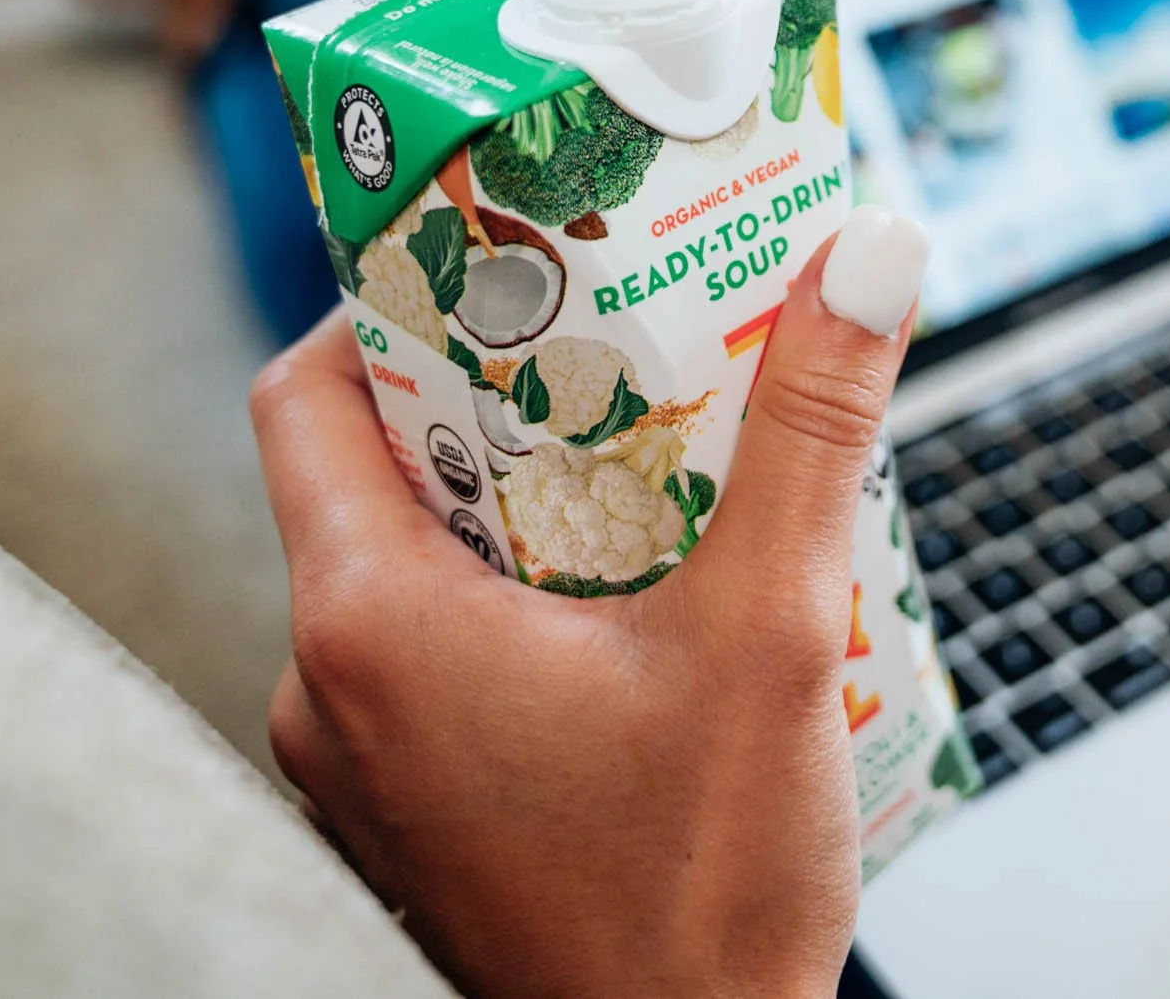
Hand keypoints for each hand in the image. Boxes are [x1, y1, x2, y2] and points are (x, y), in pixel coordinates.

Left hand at [255, 208, 930, 998]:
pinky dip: (522, 597)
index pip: (306, 391)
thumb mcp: (771, 637)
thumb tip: (863, 258)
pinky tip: (647, 599)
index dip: (393, 300)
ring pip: (413, 567)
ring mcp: (368, 763)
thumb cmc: (694, 910)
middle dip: (499, 391)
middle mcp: (332, 690)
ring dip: (523, 501)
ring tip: (653, 462)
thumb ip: (814, 436)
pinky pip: (438, 655)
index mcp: (370, 621)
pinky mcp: (420, 813)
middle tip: (617, 341)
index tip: (503, 259)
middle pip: (374, 471)